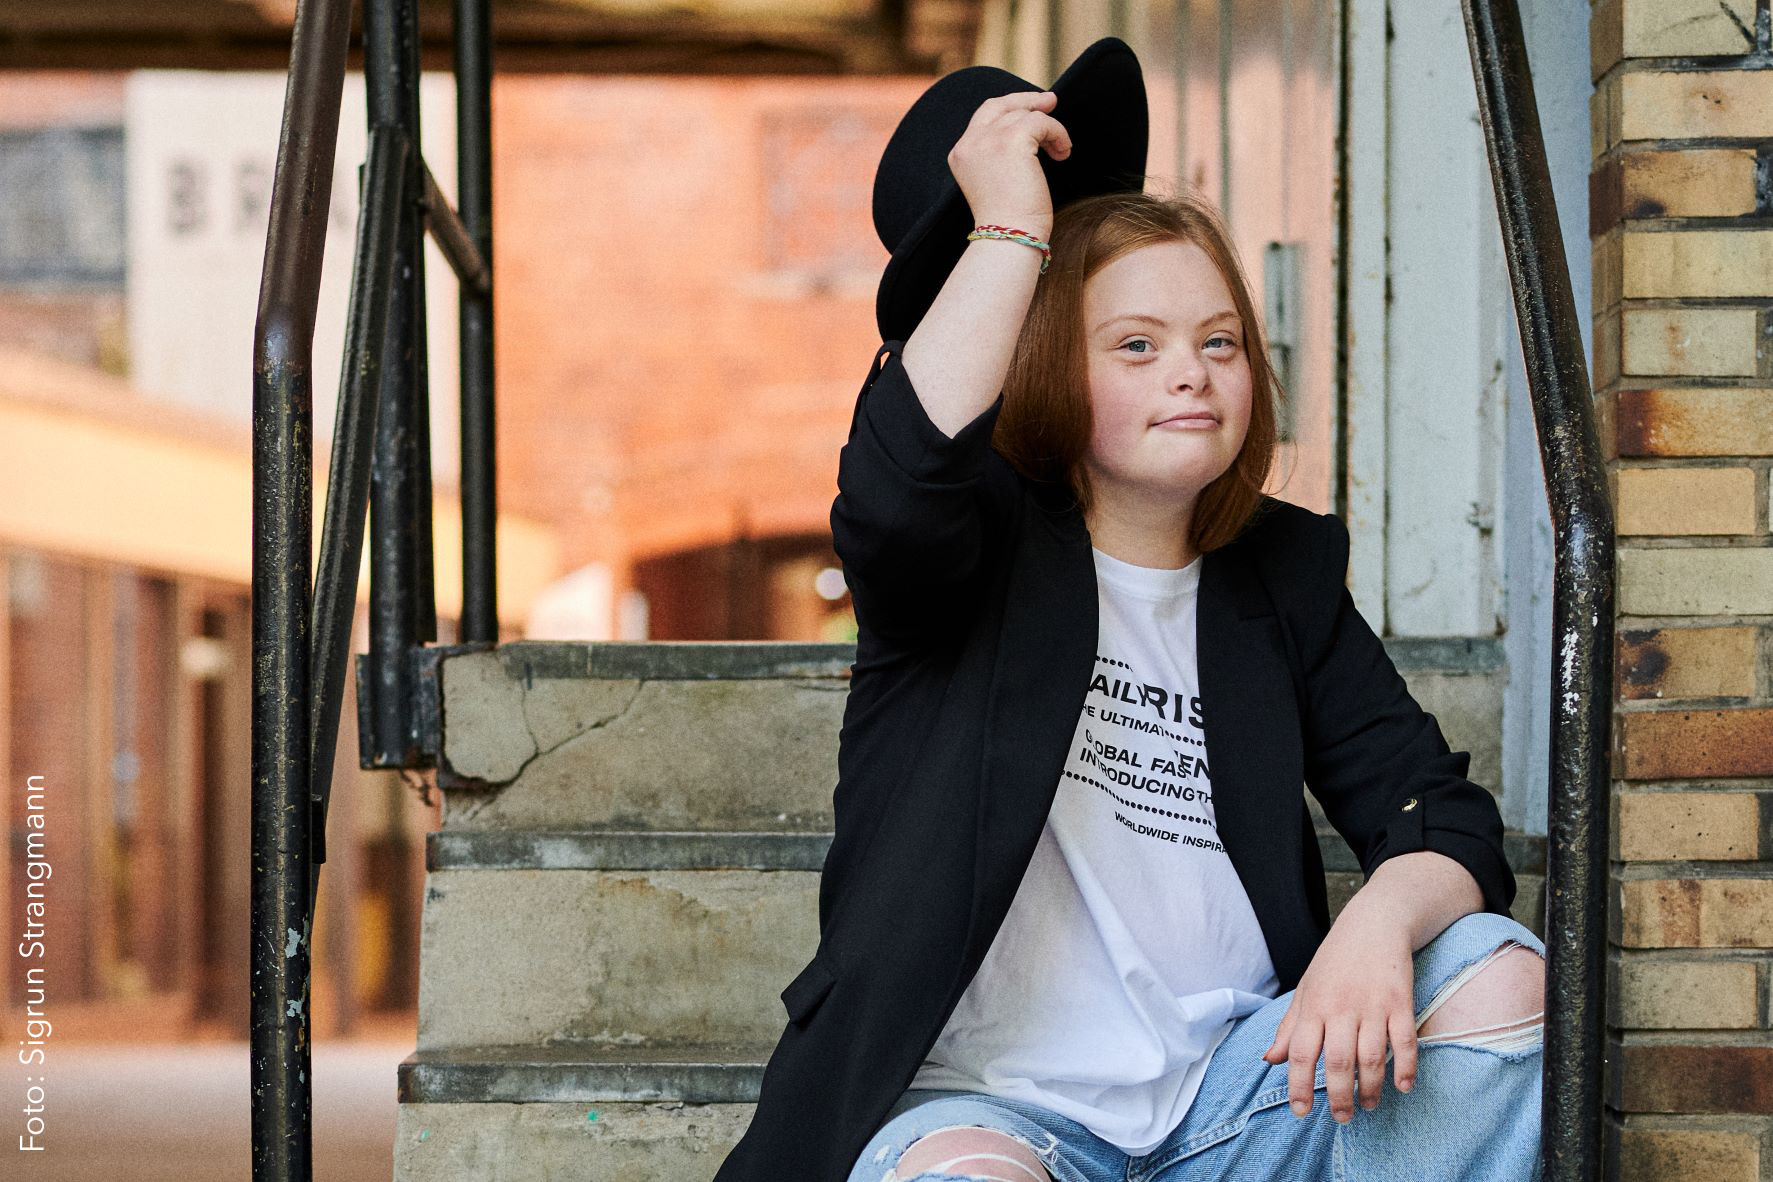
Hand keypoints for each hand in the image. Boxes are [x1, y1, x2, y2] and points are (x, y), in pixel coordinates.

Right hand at [947, 90, 1071, 237]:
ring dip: (1049, 128)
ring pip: (1026, 115)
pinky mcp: (1012, 140)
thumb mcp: (996, 181)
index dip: (1010, 110)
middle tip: (1051, 102)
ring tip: (1060, 149)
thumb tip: (1029, 127)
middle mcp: (970, 143)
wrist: (1010, 237)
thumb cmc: (1009, 221)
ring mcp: (988, 139)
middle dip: (1026, 101)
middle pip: (1000, 105)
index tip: (1032, 111)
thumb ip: (1000, 154)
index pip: (985, 118)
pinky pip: (1042, 122)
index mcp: (961, 154)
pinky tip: (1063, 153)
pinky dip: (1057, 133)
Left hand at [1260, 902, 1416, 1122]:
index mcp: (1313, 1006)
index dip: (1298, 1085)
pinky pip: (1405, 1042)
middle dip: (1339, 1096)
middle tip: (1342, 1118)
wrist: (1373, 923)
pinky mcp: (1401, 1002)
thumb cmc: (1335, 960)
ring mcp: (1373, 1006)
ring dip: (1370, 1088)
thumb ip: (1289, 1027)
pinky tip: (1402, 1087)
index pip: (1300, 1053)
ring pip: (1371, 1057)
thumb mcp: (1306, 989)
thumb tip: (1270, 1060)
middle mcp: (1341, 1008)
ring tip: (1368, 1105)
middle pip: (1337, 1062)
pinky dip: (1405, 1067)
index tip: (1300, 1111)